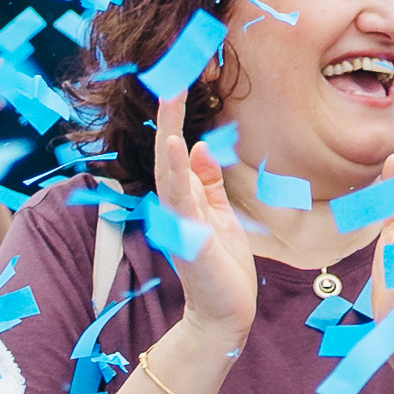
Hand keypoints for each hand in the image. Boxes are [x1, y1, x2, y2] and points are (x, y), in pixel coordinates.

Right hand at [146, 90, 264, 361]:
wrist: (226, 314)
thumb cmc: (223, 267)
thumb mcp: (220, 216)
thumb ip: (208, 183)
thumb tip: (201, 145)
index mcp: (186, 199)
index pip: (177, 151)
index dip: (175, 119)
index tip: (177, 84)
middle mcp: (177, 206)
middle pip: (168, 154)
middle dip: (168, 117)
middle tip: (168, 79)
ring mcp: (180, 221)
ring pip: (169, 172)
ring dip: (169, 135)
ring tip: (168, 101)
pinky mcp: (189, 237)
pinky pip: (181, 200)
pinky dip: (176, 172)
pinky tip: (177, 147)